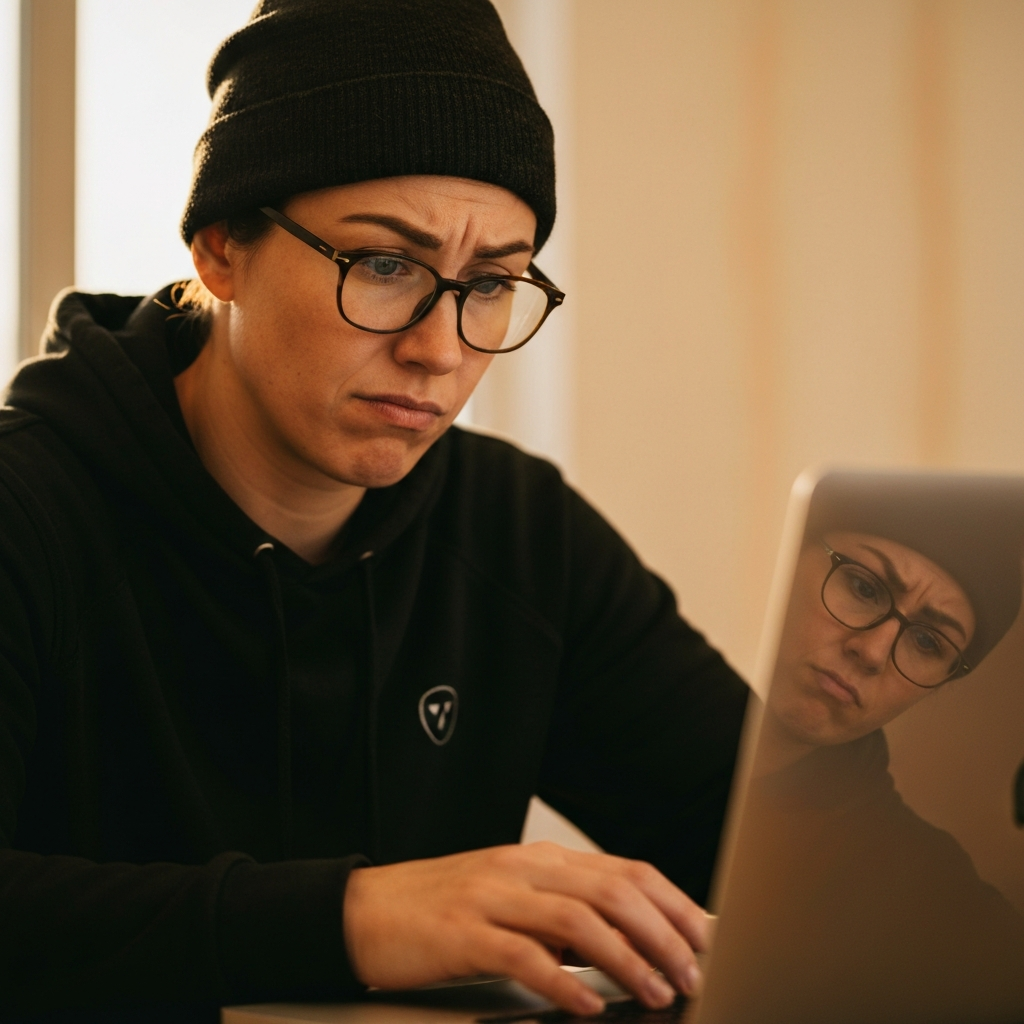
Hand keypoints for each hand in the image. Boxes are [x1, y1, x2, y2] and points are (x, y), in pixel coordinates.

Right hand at [342, 841, 709, 1015]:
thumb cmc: (442, 910)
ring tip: (654, 993)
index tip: (704, 938)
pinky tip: (586, 1008)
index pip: (626, 870)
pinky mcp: (464, 932)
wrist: (367, 910)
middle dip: (663, 933)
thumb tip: (625, 944)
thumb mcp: (511, 898)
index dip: (673, 903)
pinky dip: (563, 983)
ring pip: (578, 919)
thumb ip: (562, 913)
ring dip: (626, 960)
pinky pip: (524, 956)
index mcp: (540, 859)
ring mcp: (493, 896)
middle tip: (692, 973)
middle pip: (612, 890)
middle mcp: (523, 869)